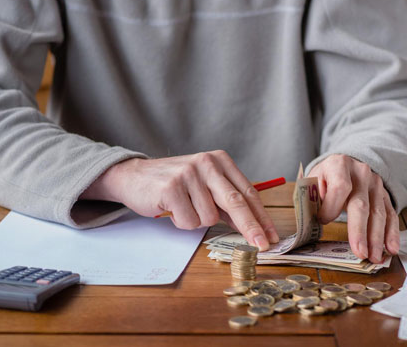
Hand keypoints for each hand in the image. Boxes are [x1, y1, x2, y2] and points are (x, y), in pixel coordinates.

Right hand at [80, 150, 278, 250]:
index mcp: (220, 160)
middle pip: (236, 202)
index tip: (271, 237)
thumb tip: (254, 226)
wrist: (134, 176)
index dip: (261, 217)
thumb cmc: (174, 184)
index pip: (247, 192)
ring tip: (183, 208)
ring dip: (196, 221)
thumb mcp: (204, 186)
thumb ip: (227, 202)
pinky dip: (181, 222)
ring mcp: (188, 174)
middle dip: (252, 228)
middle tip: (262, 246)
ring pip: (208, 218)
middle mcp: (206, 163)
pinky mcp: (171, 188)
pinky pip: (188, 222)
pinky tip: (172, 209)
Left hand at [308, 154, 398, 262]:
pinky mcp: (385, 195)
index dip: (331, 207)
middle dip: (361, 231)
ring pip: (379, 213)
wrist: (343, 164)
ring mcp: (376, 184)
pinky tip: (391, 248)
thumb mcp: (313, 181)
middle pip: (362, 204)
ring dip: (377, 238)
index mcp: (339, 165)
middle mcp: (361, 172)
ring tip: (375, 257)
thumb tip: (319, 220)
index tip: (322, 221)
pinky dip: (391, 233)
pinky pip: (390, 214)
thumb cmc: (324, 178)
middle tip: (360, 253)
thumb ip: (313, 197)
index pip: (340, 187)